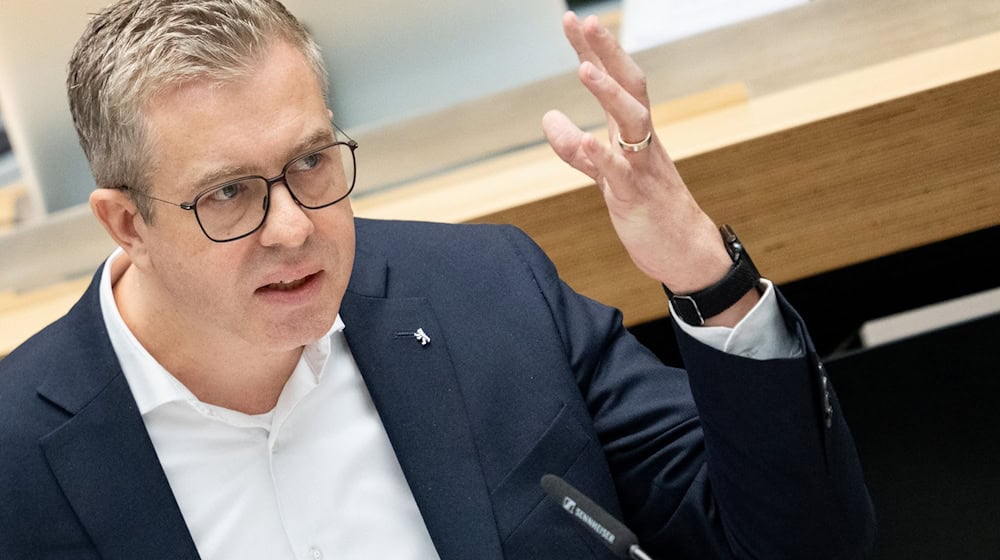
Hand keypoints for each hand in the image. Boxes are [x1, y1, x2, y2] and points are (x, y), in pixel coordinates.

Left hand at [543, 12, 758, 324]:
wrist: (684, 252)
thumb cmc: (648, 207)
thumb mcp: (606, 174)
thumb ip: (577, 148)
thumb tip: (549, 117)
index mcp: (634, 132)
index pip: (615, 81)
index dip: (595, 51)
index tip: (574, 20)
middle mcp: (641, 141)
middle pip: (629, 87)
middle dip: (608, 53)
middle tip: (587, 21)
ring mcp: (641, 167)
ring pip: (631, 122)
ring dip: (609, 94)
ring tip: (584, 70)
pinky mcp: (637, 198)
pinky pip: (620, 173)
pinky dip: (603, 157)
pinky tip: (587, 142)